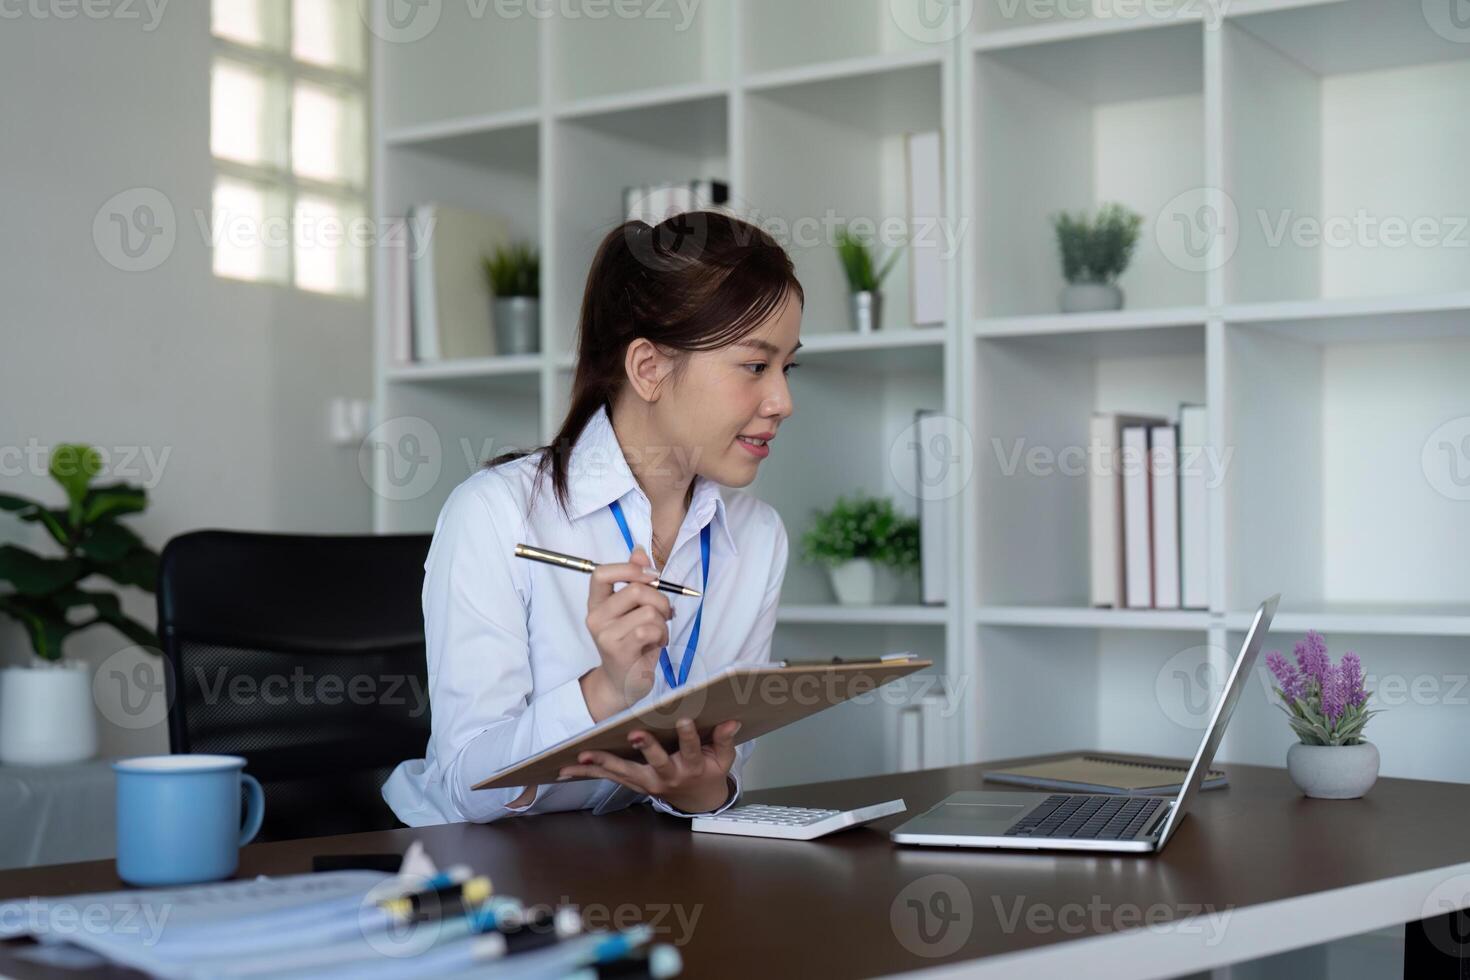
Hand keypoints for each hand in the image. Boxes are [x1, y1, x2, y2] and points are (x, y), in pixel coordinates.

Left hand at [557, 718, 739, 813]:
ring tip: (581, 756)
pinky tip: (566, 769)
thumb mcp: (723, 759)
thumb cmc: (709, 772)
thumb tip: (731, 722)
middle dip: (645, 749)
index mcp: (691, 767)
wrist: (697, 799)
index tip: (685, 720)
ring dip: (602, 764)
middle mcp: (668, 776)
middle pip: (655, 763)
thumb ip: (724, 740)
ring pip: (624, 773)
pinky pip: (609, 778)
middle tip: (635, 735)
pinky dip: (588, 773)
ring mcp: (648, 782)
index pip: (691, 749)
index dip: (688, 736)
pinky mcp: (633, 784)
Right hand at [581, 544, 674, 719]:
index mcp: (597, 603)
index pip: (601, 573)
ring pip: (649, 611)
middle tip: (665, 613)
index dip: (629, 568)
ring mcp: (605, 634)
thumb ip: (635, 580)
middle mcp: (595, 617)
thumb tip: (639, 550)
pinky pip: (650, 630)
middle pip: (636, 590)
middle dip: (661, 599)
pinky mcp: (618, 650)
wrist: (624, 682)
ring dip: (663, 622)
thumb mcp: (634, 609)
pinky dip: (662, 635)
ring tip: (658, 633)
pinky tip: (657, 644)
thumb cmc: (633, 643)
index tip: (651, 576)